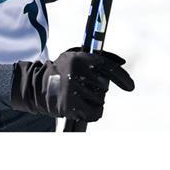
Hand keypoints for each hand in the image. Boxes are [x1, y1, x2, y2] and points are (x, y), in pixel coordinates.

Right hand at [10, 48, 134, 121]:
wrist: (39, 86)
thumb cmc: (62, 70)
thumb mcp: (76, 56)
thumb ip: (98, 57)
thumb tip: (122, 61)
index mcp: (80, 58)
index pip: (107, 67)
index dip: (122, 77)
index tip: (131, 87)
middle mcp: (76, 72)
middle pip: (104, 86)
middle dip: (99, 89)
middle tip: (86, 87)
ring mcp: (72, 89)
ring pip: (99, 100)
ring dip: (95, 101)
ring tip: (81, 96)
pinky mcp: (69, 105)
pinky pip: (94, 113)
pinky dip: (95, 112)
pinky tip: (87, 109)